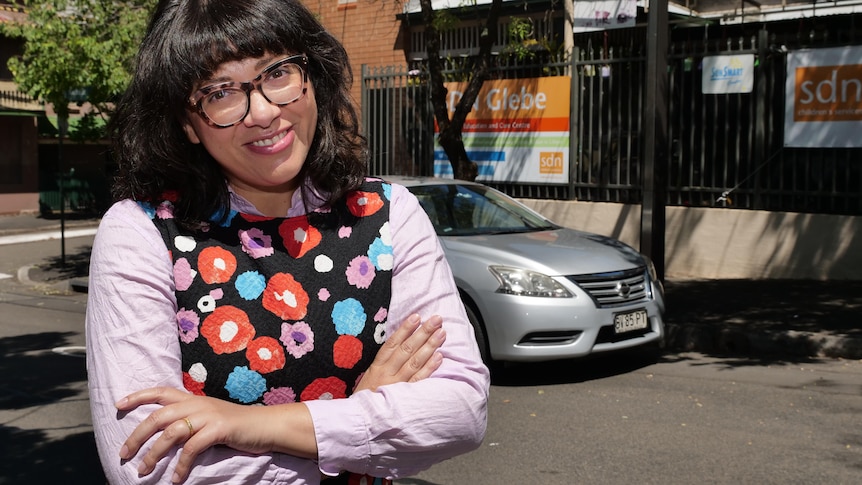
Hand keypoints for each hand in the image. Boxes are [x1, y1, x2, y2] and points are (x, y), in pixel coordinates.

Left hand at [115, 388, 314, 482]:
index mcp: (194, 399)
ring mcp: (208, 415)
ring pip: (170, 432)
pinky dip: (180, 466)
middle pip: (158, 416)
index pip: (160, 391)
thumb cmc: (238, 426)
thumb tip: (165, 437)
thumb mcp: (211, 417)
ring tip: (143, 471)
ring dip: (153, 454)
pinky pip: (192, 448)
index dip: (138, 396)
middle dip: (137, 436)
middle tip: (123, 454)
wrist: (267, 426)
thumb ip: (190, 421)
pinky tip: (175, 479)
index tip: (118, 405)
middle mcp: (198, 404)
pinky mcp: (219, 429)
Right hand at [354, 313, 445, 392]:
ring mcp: (396, 385)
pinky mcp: (404, 398)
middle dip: (422, 332)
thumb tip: (398, 345)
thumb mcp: (368, 379)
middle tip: (436, 319)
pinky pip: (419, 381)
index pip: (392, 343)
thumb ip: (382, 365)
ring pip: (415, 361)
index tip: (416, 316)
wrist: (359, 424)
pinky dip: (429, 368)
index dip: (404, 329)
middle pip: (407, 349)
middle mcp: (387, 374)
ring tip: (441, 333)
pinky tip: (439, 357)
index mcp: (377, 367)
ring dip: (429, 346)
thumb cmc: (365, 401)